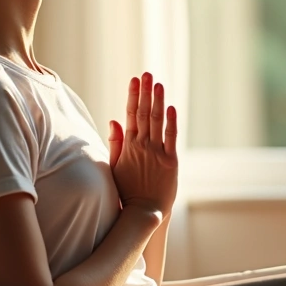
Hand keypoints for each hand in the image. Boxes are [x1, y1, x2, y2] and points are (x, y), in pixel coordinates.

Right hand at [108, 72, 177, 217]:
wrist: (143, 212)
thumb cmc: (127, 190)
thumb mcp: (114, 166)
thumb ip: (115, 142)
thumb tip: (114, 120)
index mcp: (128, 145)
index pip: (130, 114)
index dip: (133, 95)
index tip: (134, 79)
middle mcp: (142, 145)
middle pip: (143, 113)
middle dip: (145, 91)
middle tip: (147, 73)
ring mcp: (157, 152)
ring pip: (157, 121)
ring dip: (157, 101)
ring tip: (158, 83)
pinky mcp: (171, 161)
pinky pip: (171, 137)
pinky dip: (171, 122)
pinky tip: (171, 107)